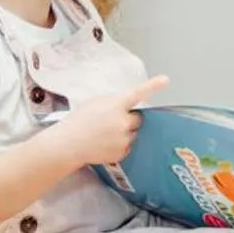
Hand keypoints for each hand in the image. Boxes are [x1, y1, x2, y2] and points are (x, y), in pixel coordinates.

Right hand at [51, 76, 168, 168]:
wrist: (68, 144)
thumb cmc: (79, 121)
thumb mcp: (96, 103)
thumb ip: (116, 102)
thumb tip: (131, 105)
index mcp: (116, 105)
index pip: (138, 93)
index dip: (153, 86)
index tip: (165, 80)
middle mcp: (123, 122)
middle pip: (139, 118)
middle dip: (131, 119)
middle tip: (113, 121)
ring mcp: (124, 139)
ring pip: (134, 133)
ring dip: (126, 132)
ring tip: (105, 134)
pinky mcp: (122, 152)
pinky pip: (128, 146)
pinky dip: (120, 145)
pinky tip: (105, 143)